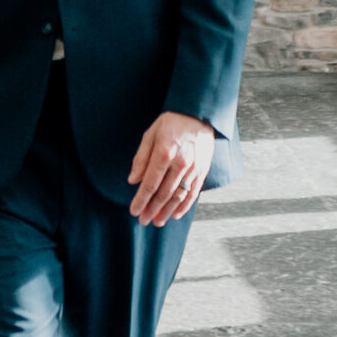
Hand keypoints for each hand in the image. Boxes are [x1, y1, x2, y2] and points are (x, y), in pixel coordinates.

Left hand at [128, 111, 213, 226]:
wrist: (197, 114)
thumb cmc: (170, 123)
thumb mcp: (150, 135)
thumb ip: (141, 158)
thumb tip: (133, 180)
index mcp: (164, 154)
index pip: (150, 184)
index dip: (141, 200)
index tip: (134, 211)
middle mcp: (180, 164)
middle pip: (164, 193)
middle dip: (152, 209)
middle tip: (143, 221)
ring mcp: (193, 168)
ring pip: (179, 196)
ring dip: (167, 211)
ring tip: (158, 221)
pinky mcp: (203, 170)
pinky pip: (194, 192)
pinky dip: (185, 205)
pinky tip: (176, 214)